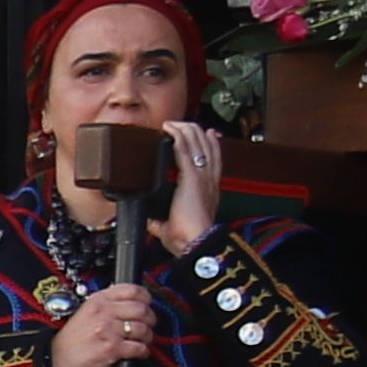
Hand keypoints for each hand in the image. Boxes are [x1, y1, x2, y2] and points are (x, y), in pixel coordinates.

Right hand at [44, 285, 164, 366]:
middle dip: (150, 320)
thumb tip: (132, 304)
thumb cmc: (70, 340)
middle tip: (148, 326)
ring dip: (147, 337)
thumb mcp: (85, 312)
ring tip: (143, 341)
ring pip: (143, 329)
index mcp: (98, 301)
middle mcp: (104, 313)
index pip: (132, 290)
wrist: (54, 361)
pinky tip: (139, 353)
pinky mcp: (112, 349)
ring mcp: (108, 330)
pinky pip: (139, 348)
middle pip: (142, 309)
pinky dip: (143, 352)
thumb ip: (106, 305)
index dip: (145, 298)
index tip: (147, 305)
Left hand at [146, 121, 225, 258]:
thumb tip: (152, 222)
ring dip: (185, 130)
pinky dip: (179, 136)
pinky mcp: (192, 177)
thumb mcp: (173, 227)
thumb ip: (162, 222)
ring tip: (174, 123)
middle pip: (207, 146)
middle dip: (195, 132)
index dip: (211, 145)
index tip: (208, 134)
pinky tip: (171, 129)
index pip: (214, 161)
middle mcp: (210, 180)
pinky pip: (186, 149)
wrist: (196, 243)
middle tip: (183, 124)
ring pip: (197, 144)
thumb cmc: (189, 240)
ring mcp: (202, 177)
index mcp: (210, 191)